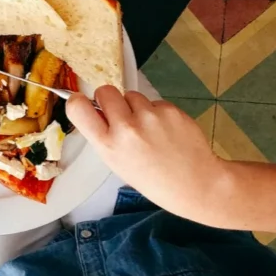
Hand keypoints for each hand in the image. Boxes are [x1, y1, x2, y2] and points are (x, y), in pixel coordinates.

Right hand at [67, 87, 231, 224]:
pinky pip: (154, 102)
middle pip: (105, 91)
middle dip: (110, 100)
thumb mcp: (118, 164)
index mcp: (108, 145)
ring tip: (149, 129)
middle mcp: (126, 128)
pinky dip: (157, 112)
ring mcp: (150, 116)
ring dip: (136, 107)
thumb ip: (105, 136)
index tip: (85, 104)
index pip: (78, 107)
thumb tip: (97, 110)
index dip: (78, 101)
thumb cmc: (153, 179)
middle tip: (121, 115)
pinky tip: (166, 131)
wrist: (197, 184)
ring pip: (131, 95)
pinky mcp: (170, 110)